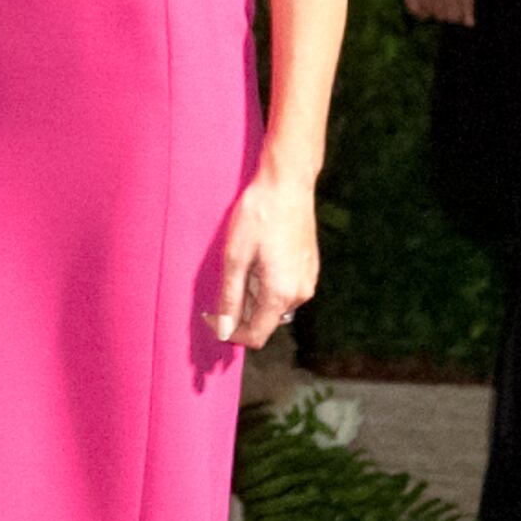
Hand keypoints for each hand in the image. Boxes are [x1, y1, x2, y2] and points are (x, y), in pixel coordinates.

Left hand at [211, 176, 317, 350]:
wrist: (288, 184)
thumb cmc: (258, 216)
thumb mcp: (235, 257)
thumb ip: (230, 299)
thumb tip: (225, 332)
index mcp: (280, 295)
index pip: (255, 336)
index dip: (229, 331)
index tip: (210, 315)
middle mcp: (300, 294)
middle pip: (264, 320)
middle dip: (241, 308)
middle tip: (227, 275)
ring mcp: (308, 281)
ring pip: (274, 304)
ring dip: (255, 294)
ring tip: (244, 260)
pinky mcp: (310, 268)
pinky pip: (286, 289)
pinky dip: (268, 283)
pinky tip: (260, 256)